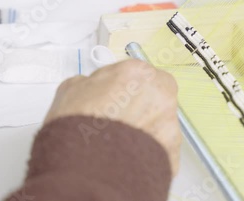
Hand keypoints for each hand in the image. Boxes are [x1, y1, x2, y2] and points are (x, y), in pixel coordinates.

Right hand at [45, 59, 181, 174]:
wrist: (87, 170)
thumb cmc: (78, 131)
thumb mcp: (71, 90)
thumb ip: (91, 82)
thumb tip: (93, 86)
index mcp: (137, 73)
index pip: (134, 73)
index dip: (119, 86)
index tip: (112, 96)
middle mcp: (159, 95)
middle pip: (152, 94)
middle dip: (137, 105)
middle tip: (116, 118)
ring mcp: (169, 124)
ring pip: (159, 121)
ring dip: (143, 127)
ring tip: (118, 141)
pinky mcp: (172, 152)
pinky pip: (160, 146)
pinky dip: (147, 149)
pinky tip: (127, 154)